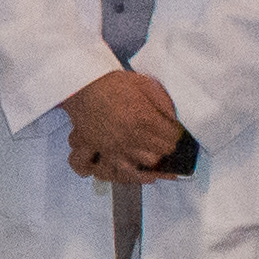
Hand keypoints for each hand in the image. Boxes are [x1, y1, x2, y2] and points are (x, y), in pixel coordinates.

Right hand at [61, 67, 184, 182]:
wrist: (81, 86)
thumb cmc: (110, 84)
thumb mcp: (143, 83)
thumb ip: (163, 100)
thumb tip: (175, 118)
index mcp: (143, 117)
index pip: (172, 136)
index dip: (176, 133)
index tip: (174, 130)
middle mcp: (131, 135)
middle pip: (162, 152)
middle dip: (166, 145)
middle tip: (164, 138)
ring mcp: (117, 146)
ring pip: (147, 164)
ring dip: (155, 158)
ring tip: (157, 153)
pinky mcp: (104, 152)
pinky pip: (122, 172)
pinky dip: (136, 175)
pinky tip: (146, 174)